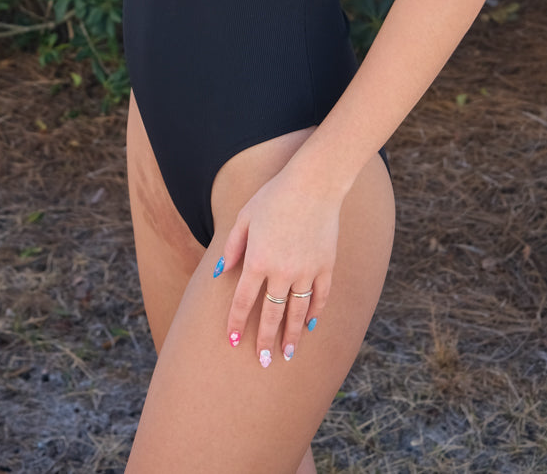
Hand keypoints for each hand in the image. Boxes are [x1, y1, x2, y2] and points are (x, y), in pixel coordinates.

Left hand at [218, 167, 340, 366]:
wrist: (314, 183)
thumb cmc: (274, 196)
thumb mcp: (245, 216)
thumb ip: (232, 246)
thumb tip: (221, 273)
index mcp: (257, 260)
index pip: (243, 301)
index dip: (236, 323)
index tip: (233, 343)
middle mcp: (281, 271)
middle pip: (271, 314)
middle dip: (265, 340)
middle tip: (262, 362)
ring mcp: (306, 271)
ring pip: (297, 312)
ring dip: (292, 336)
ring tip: (288, 355)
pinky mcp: (325, 266)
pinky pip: (320, 297)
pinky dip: (315, 313)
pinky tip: (311, 326)